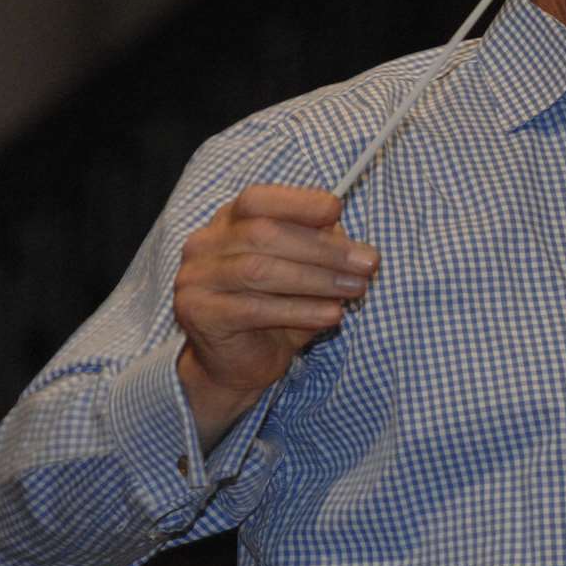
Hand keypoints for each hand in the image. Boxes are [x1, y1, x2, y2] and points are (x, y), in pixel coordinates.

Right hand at [172, 184, 377, 449]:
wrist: (236, 365)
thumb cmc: (274, 310)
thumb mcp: (302, 271)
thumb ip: (317, 247)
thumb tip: (346, 237)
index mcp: (227, 222)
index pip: (257, 200)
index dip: (298, 202)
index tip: (337, 211)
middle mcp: (205, 244)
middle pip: (264, 234)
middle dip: (324, 248)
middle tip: (368, 263)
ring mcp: (197, 279)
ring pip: (261, 270)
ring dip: (317, 279)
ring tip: (356, 289)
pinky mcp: (199, 313)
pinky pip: (254, 309)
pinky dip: (300, 311)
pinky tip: (332, 314)